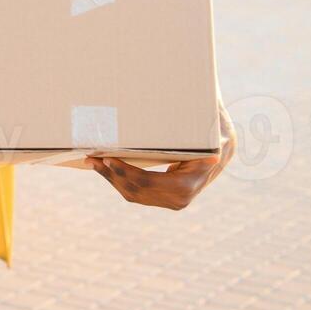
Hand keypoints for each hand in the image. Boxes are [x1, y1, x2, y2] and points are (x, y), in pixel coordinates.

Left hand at [85, 101, 235, 209]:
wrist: (219, 150)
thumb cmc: (212, 131)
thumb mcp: (211, 125)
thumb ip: (204, 122)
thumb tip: (198, 109)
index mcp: (191, 181)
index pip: (152, 183)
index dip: (128, 174)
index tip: (109, 160)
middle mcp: (182, 197)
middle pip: (139, 191)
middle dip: (112, 174)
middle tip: (92, 159)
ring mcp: (172, 201)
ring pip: (134, 194)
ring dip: (111, 178)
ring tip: (91, 162)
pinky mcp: (163, 199)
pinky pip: (137, 193)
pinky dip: (119, 180)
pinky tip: (103, 168)